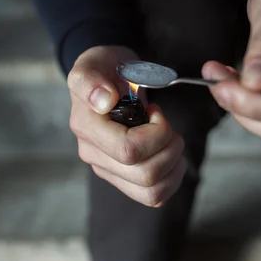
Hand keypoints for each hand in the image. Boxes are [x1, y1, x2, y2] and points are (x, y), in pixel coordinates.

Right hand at [68, 46, 185, 206]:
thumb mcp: (94, 63)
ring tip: (171, 142)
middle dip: (170, 149)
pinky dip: (172, 180)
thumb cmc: (104, 69)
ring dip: (173, 167)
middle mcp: (93, 154)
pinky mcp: (122, 178)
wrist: (107, 76)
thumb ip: (90, 80)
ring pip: (152, 192)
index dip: (156, 134)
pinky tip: (171, 156)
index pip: (128, 150)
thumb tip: (103, 101)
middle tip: (169, 127)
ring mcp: (108, 169)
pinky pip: (153, 197)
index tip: (155, 112)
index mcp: (87, 128)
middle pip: (145, 175)